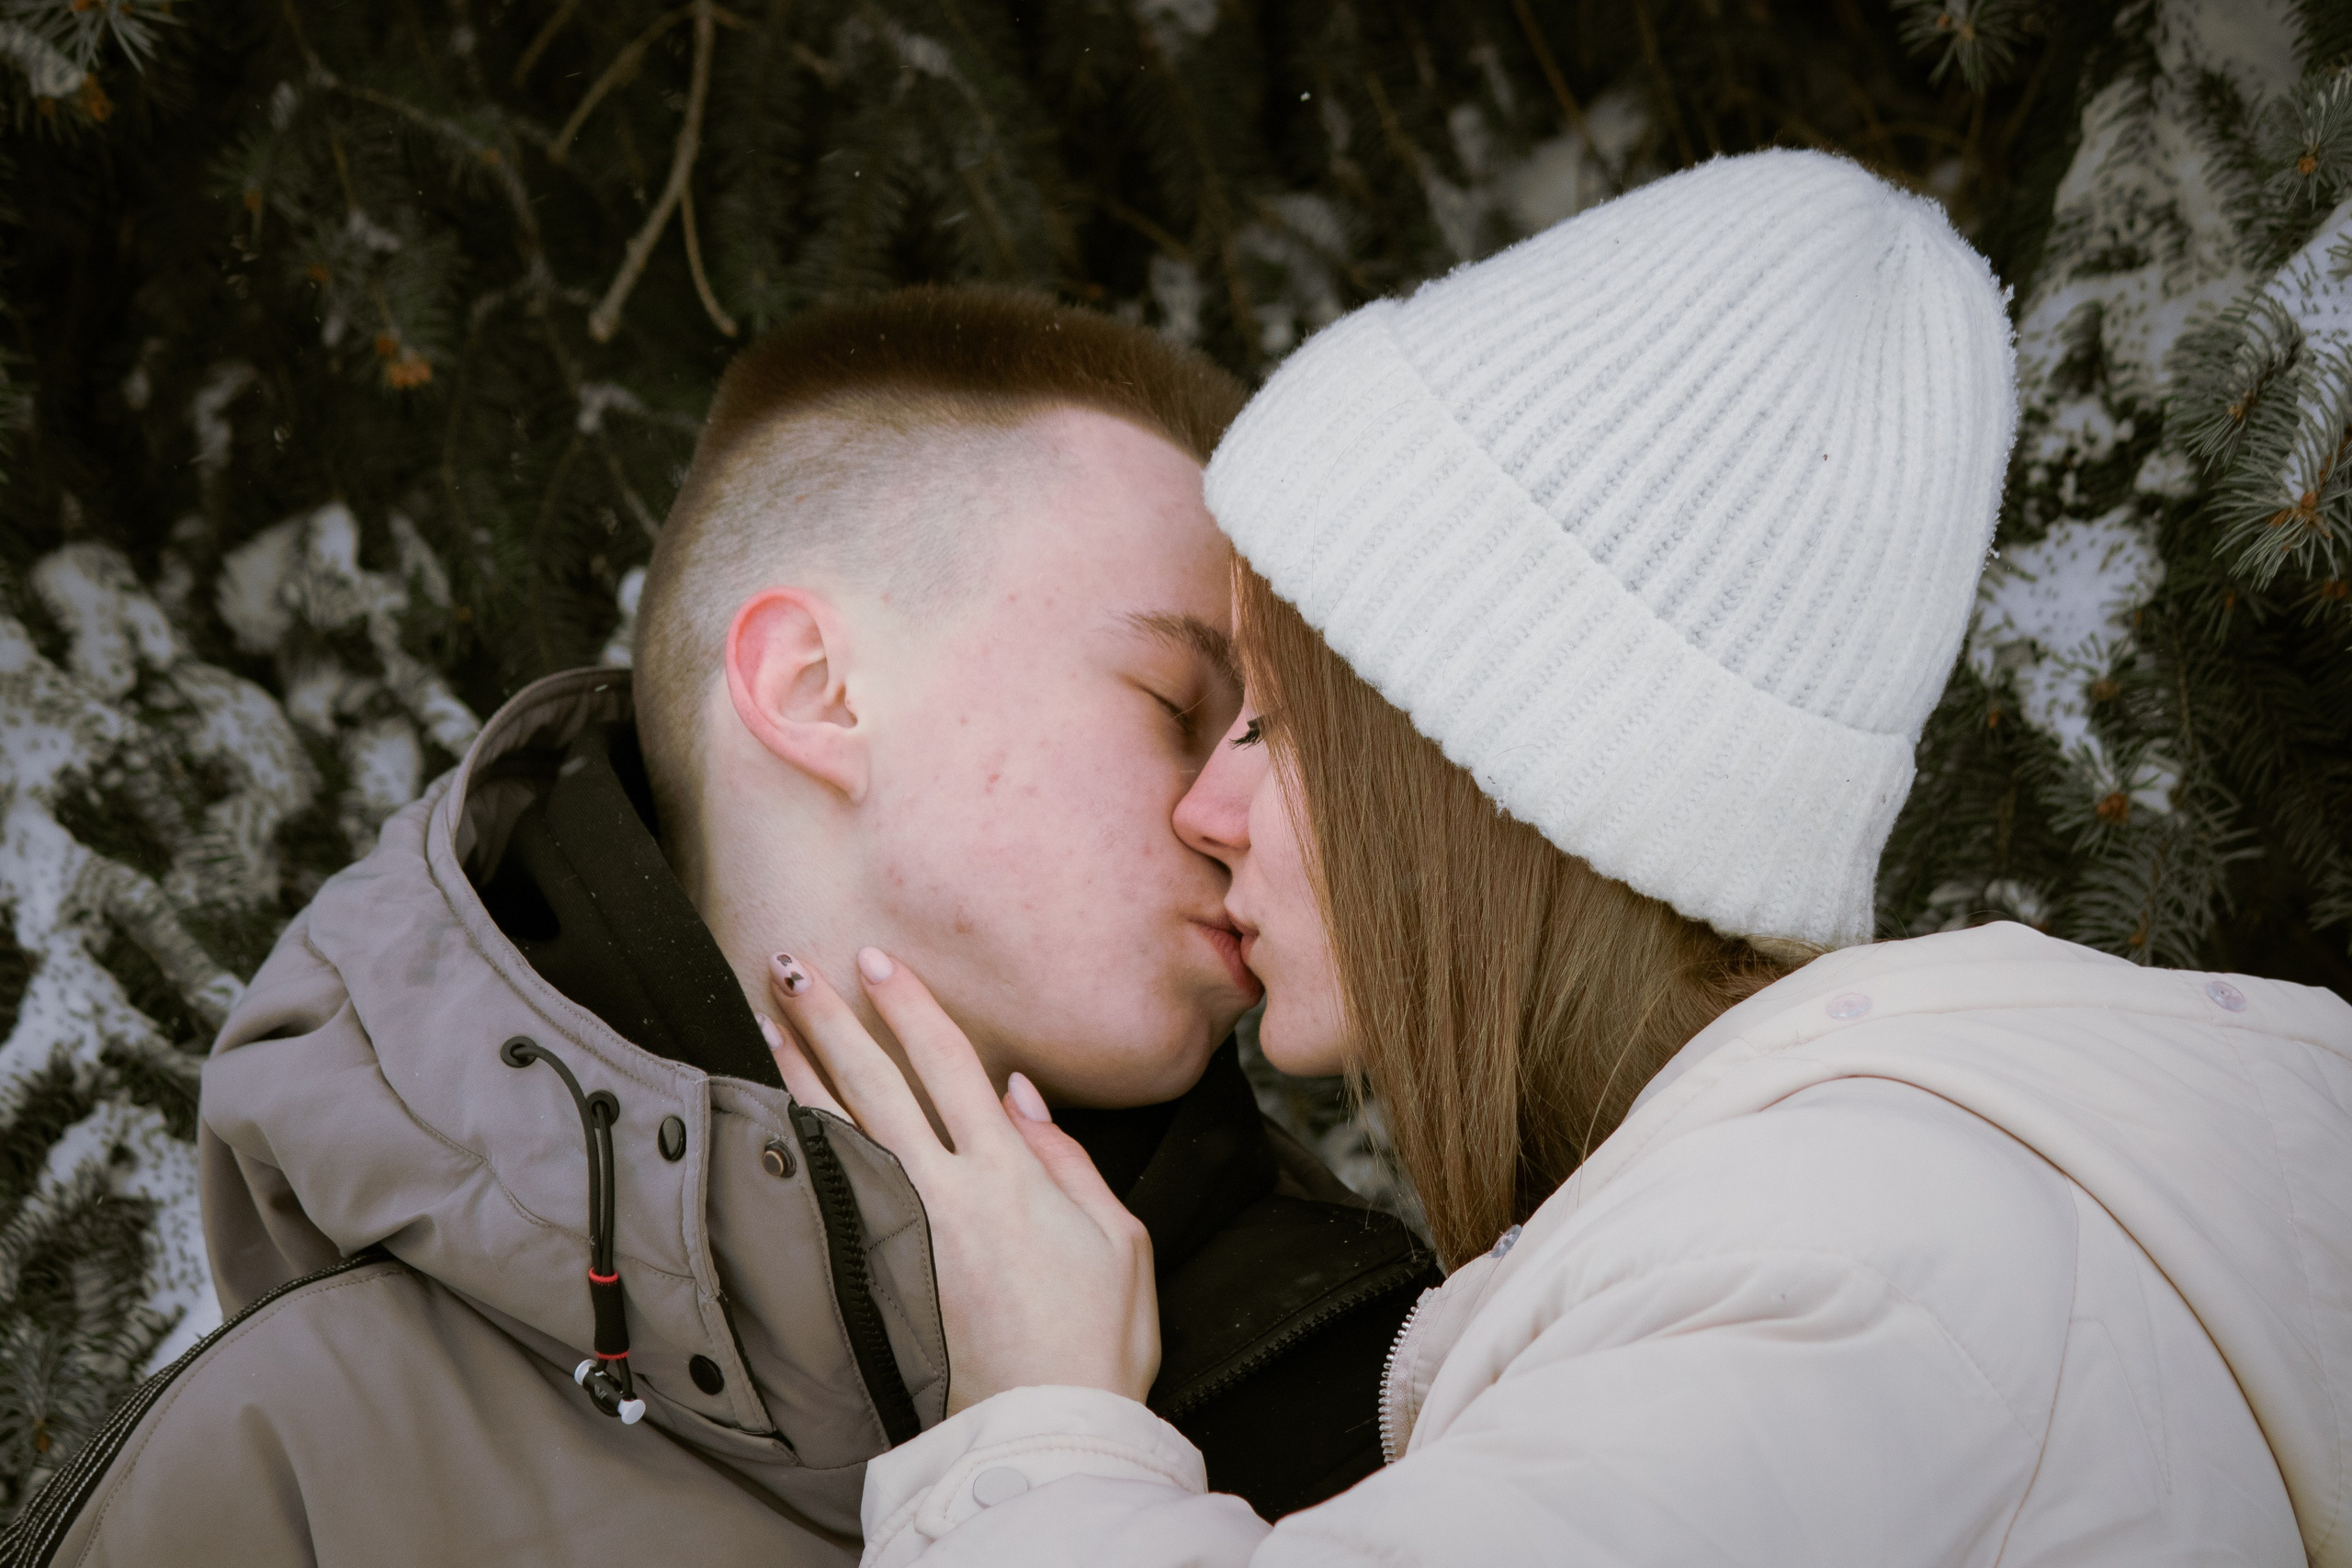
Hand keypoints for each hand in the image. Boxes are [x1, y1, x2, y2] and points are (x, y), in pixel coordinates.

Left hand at [762, 948, 1159, 1416]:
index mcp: (1009, 1176)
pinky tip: (787, 1116)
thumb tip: (1017, 1093)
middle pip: (876, 1085)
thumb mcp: (1118, 1237)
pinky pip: (839, 1189)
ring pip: (843, 1131)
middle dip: (833, 1019)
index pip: (949, 1066)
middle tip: (791, 964)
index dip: (910, 1007)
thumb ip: (1066, 1158)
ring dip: (804, 1071)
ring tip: (771, 1020)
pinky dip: (809, 1144)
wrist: (1045, 1428)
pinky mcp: (883, 1274)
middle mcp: (947, 1193)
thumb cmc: (1098, 1336)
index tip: (877, 960)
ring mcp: (907, 1234)